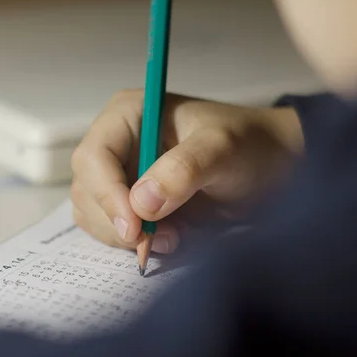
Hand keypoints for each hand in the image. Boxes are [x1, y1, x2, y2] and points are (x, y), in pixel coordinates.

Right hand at [70, 89, 302, 252]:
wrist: (268, 167)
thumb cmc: (249, 146)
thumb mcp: (223, 149)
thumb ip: (184, 169)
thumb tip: (140, 203)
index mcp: (127, 115)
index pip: (94, 156)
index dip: (106, 194)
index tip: (135, 228)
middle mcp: (115, 143)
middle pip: (87, 189)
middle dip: (119, 220)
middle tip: (164, 238)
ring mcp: (119, 174)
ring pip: (92, 213)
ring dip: (125, 236)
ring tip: (173, 237)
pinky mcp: (127, 202)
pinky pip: (109, 228)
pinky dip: (132, 242)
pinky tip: (168, 238)